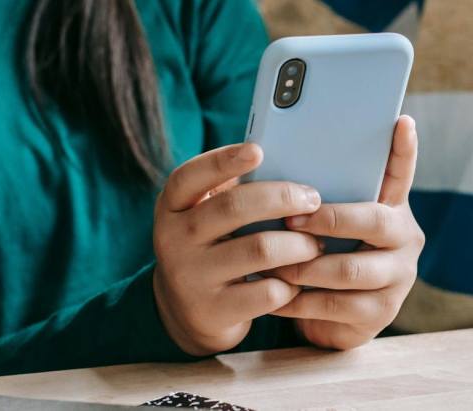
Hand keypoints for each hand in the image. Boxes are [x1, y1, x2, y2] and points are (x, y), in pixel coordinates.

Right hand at [152, 143, 322, 355]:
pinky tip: (298, 279)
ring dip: (300, 244)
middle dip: (283, 198)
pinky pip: (268, 291)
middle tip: (312, 200)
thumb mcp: (204, 220)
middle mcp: (174, 239)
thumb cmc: (209, 249)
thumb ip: (230, 196)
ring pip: (261, 249)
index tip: (259, 150)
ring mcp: (191, 277)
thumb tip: (288, 169)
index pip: (189, 176)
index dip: (223, 160)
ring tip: (316, 244)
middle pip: (234, 207)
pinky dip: (293, 283)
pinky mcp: (213, 310)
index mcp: (172, 207)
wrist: (186, 310)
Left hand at [264, 115, 424, 349]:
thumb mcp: (321, 228)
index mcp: (390, 209)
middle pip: (373, 222)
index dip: (402, 150)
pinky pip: (334, 305)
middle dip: (327, 220)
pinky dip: (297, 300)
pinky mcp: (382, 313)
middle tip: (290, 221)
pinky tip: (275, 295)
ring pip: (348, 270)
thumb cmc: (320, 257)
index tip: (399, 121)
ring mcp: (397, 277)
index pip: (399, 175)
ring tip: (269, 263)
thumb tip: (273, 171)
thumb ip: (313, 204)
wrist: (328, 315)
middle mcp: (403, 239)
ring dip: (302, 266)